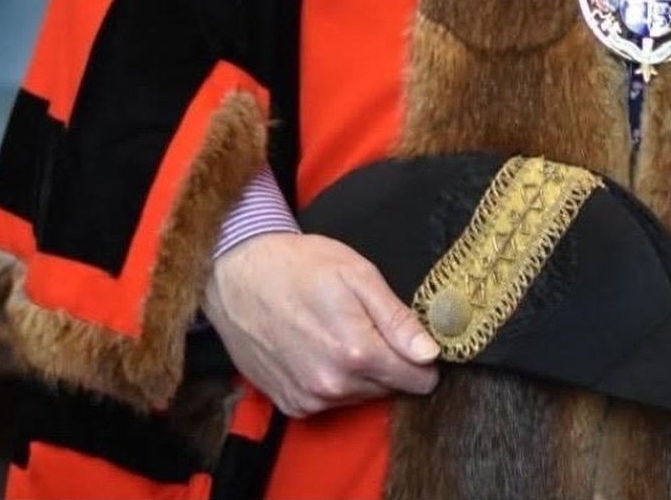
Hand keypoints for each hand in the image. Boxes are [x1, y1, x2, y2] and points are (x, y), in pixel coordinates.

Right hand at [202, 232, 440, 416]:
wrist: (239, 277)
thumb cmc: (301, 266)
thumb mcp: (358, 275)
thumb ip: (397, 319)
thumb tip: (431, 353)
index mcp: (357, 352)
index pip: (416, 378)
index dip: (424, 359)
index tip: (417, 340)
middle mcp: (333, 385)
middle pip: (389, 387)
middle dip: (391, 362)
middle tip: (371, 323)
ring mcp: (308, 399)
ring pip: (360, 395)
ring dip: (362, 372)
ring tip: (341, 330)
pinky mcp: (289, 404)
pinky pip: (330, 401)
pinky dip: (334, 380)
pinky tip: (320, 348)